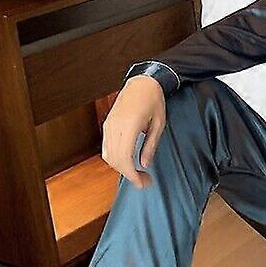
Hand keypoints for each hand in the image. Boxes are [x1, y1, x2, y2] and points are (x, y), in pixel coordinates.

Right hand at [101, 75, 165, 189]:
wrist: (142, 83)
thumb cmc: (153, 100)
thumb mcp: (158, 124)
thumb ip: (150, 145)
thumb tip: (145, 164)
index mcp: (129, 126)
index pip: (125, 158)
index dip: (133, 175)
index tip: (143, 183)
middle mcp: (115, 126)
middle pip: (115, 160)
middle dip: (129, 174)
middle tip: (144, 181)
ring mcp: (109, 125)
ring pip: (108, 155)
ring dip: (121, 168)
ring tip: (137, 172)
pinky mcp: (107, 124)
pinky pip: (107, 147)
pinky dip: (115, 158)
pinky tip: (128, 161)